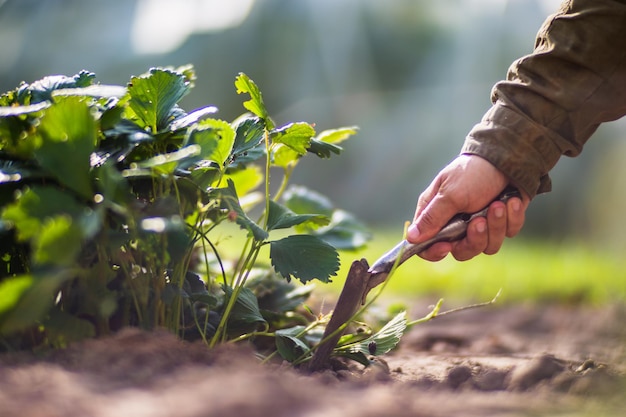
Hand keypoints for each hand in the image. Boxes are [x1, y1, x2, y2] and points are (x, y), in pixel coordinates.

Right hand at [406, 154, 528, 260]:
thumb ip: (432, 218)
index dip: (434, 251)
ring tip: (499, 204)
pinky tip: (511, 201)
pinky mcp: (501, 223)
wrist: (509, 159)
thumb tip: (410, 237)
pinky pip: (506, 234)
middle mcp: (455, 223)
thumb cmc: (473, 172)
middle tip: (479, 221)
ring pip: (485, 246)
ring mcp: (479, 225)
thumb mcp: (450, 194)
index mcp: (436, 214)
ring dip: (495, 226)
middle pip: (460, 251)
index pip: (426, 245)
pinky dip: (511, 219)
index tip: (447, 246)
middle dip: (473, 239)